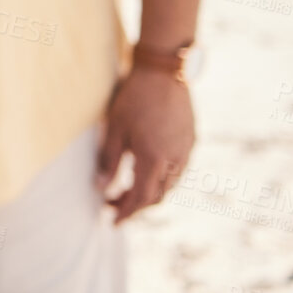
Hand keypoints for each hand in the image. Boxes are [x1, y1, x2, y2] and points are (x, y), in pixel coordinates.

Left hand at [95, 66, 194, 223]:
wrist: (164, 72)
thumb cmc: (134, 98)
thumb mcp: (114, 128)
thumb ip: (109, 160)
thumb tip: (101, 187)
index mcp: (154, 159)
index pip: (140, 198)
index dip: (126, 212)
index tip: (112, 221)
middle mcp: (175, 160)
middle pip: (157, 196)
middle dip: (134, 205)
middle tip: (112, 205)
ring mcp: (186, 151)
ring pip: (169, 185)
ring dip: (149, 192)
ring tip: (126, 190)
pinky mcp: (191, 141)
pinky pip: (177, 170)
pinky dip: (161, 179)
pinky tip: (145, 171)